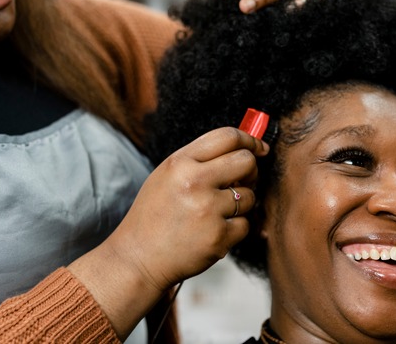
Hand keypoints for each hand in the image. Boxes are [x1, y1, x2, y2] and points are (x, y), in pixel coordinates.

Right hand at [110, 127, 268, 291]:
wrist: (137, 258)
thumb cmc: (154, 216)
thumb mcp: (167, 176)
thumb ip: (200, 160)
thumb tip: (245, 150)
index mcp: (180, 163)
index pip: (227, 136)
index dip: (249, 140)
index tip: (258, 148)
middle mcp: (194, 182)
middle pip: (246, 161)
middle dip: (251, 171)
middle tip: (242, 181)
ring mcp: (207, 210)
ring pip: (250, 196)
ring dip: (240, 204)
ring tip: (215, 213)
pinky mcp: (218, 237)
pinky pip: (245, 225)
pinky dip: (234, 229)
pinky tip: (212, 232)